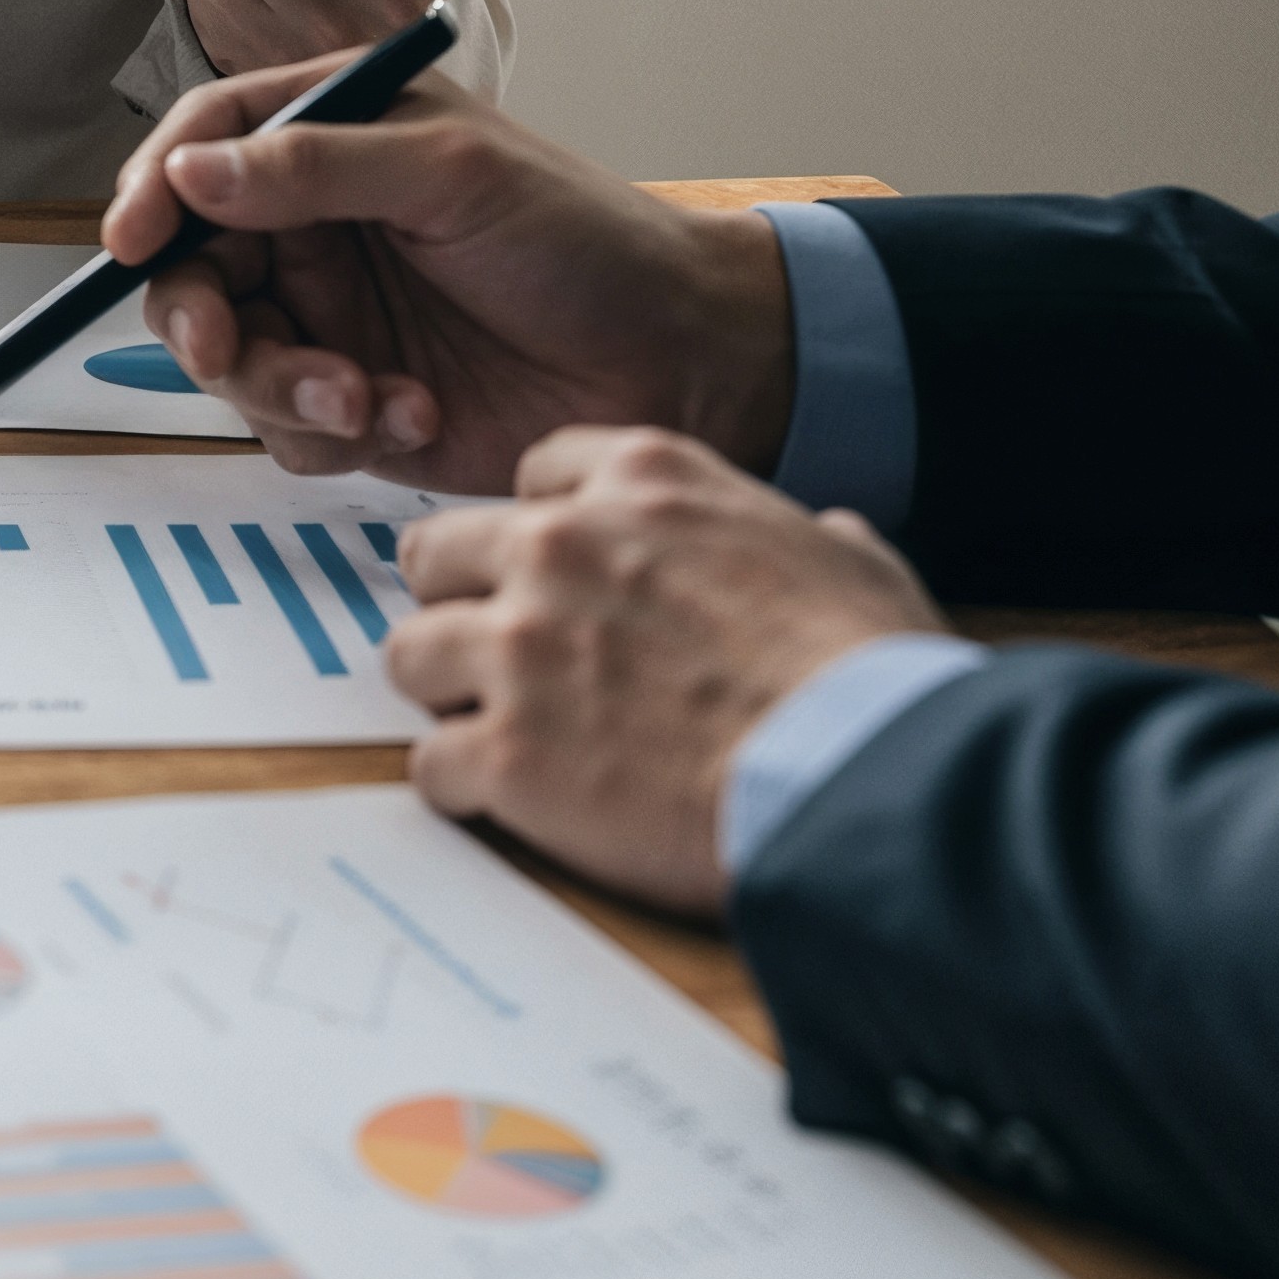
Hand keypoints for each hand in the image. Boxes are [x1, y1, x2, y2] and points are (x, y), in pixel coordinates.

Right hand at [98, 66, 798, 488]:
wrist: (682, 363)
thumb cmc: (587, 241)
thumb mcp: (453, 174)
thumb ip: (317, 166)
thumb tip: (194, 171)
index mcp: (340, 134)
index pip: (206, 143)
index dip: (153, 189)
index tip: (128, 240)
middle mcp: (322, 223)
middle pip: (195, 264)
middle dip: (202, 315)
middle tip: (228, 349)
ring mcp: (337, 315)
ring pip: (233, 358)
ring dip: (281, 385)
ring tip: (364, 395)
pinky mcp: (359, 400)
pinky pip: (290, 428)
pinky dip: (335, 430)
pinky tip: (415, 414)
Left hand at [392, 430, 943, 910]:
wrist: (856, 778)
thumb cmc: (869, 675)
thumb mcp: (854, 566)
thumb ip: (811, 540)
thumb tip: (829, 537)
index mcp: (646, 484)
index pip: (536, 473)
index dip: (540, 528)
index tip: (553, 574)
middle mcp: (562, 547)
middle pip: (437, 553)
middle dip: (463, 603)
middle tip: (501, 657)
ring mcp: (522, 649)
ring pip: (410, 653)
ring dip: (447, 694)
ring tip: (494, 734)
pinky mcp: (507, 754)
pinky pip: (431, 763)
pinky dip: (462, 787)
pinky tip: (505, 804)